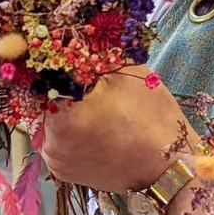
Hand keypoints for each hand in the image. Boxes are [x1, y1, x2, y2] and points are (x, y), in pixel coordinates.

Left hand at [41, 65, 196, 192]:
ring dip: (66, 114)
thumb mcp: (127, 72)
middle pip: (44, 103)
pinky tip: (95, 129)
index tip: (72, 62)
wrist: (170, 167)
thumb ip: (95, 53)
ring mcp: (56, 161)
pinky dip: (71, 134)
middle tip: (90, 87)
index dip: (57, 67)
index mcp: (59, 114)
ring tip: (95, 110)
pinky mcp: (65, 174)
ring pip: (51, 124)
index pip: (43, 79)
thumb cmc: (150, 117)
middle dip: (62, 91)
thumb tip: (72, 40)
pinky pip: (60, 143)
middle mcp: (48, 142)